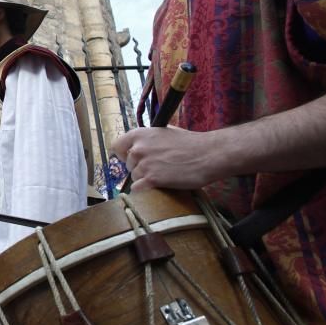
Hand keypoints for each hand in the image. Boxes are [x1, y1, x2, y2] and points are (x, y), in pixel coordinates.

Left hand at [111, 127, 227, 191]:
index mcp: (140, 134)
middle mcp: (138, 148)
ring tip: (163, 177)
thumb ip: (149, 139)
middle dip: (139, 168)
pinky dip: (145, 191)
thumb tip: (138, 146)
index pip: (116, 147)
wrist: (208, 154)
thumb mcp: (165, 132)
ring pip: (134, 178)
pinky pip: (137, 189)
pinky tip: (157, 188)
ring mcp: (144, 164)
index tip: (134, 159)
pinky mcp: (152, 179)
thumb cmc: (191, 143)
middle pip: (127, 165)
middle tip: (157, 169)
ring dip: (145, 180)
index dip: (124, 155)